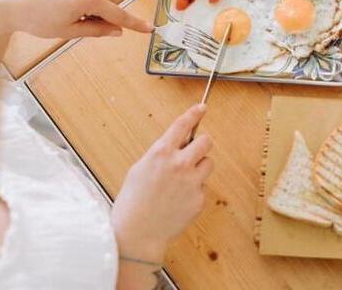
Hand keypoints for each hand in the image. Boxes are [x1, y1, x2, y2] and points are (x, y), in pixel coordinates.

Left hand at [0, 0, 152, 39]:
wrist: (7, 4)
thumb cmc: (37, 21)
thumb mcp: (68, 31)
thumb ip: (97, 30)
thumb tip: (117, 31)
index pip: (119, 13)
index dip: (134, 23)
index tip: (149, 28)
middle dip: (108, 9)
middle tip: (88, 22)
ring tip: (67, 8)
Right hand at [112, 104, 213, 263]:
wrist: (137, 232)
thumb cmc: (133, 201)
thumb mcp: (140, 168)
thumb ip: (161, 153)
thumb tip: (176, 144)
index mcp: (161, 152)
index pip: (183, 125)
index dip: (194, 113)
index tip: (202, 108)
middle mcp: (180, 164)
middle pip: (206, 141)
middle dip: (201, 143)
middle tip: (194, 151)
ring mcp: (192, 182)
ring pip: (208, 163)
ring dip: (199, 168)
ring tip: (182, 181)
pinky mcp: (199, 198)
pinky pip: (203, 186)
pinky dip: (194, 190)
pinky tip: (179, 200)